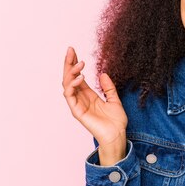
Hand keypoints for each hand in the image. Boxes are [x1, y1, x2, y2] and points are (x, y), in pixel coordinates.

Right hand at [62, 46, 127, 163]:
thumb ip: (109, 87)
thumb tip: (103, 74)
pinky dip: (72, 86)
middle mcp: (81, 98)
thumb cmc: (116, 121)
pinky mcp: (77, 111)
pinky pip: (70, 96)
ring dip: (71, 72)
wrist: (117, 135)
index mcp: (88, 94)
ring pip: (67, 85)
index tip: (74, 50)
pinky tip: (80, 78)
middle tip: (70, 50)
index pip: (78, 76)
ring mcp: (77, 104)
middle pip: (70, 77)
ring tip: (80, 64)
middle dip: (69, 63)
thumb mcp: (114, 99)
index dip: (75, 63)